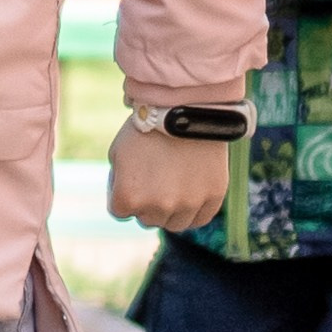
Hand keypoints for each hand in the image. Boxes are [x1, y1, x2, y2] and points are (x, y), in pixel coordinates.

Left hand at [107, 117, 231, 232]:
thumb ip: (120, 184)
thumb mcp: (118, 154)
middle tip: (156, 175)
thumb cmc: (147, 128)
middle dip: (148, 201)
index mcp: (128, 197)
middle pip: (148, 219)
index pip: (120, 211)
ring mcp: (187, 205)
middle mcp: (157, 208)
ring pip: (174, 224)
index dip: (124, 191)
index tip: (133, 174)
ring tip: (174, 182)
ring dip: (171, 210)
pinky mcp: (212, 199)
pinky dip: (194, 210)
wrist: (185, 107)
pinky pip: (199, 219)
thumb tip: (129, 205)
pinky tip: (191, 192)